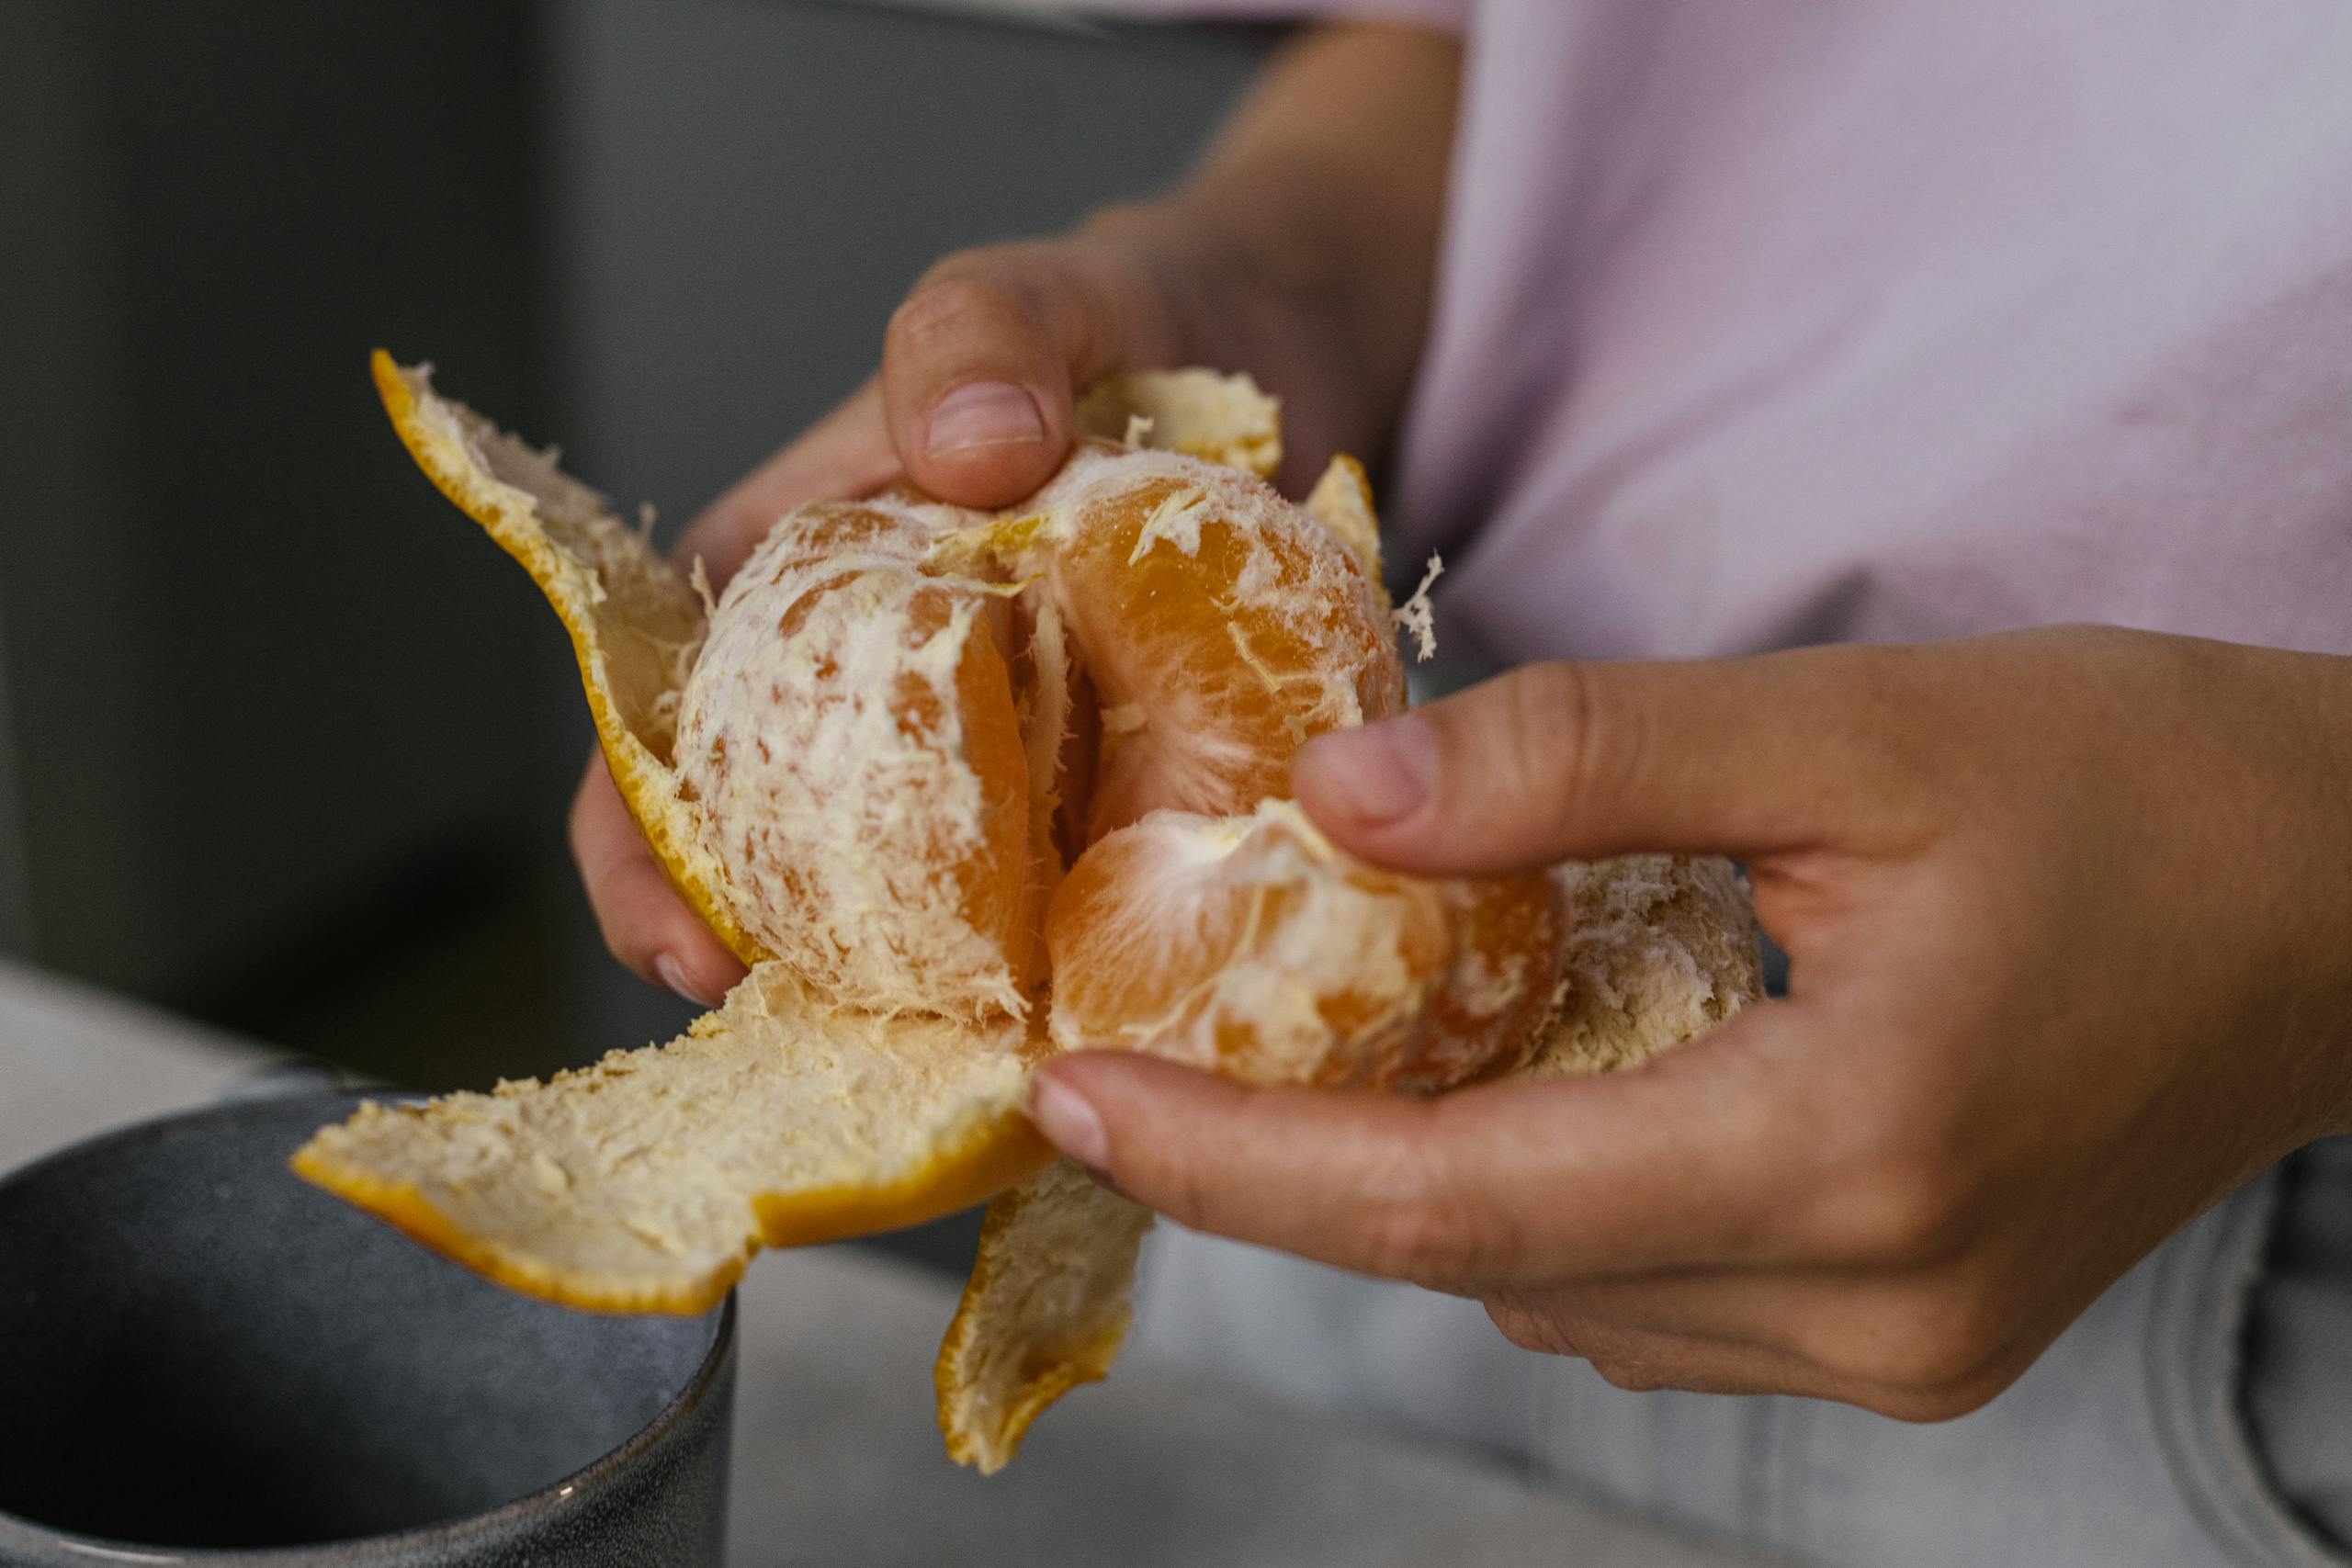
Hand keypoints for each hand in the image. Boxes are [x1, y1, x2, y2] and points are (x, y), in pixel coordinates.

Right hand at [571, 227, 1211, 1003]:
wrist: (1283, 363)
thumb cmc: (1121, 325)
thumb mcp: (1037, 295)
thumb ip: (978, 330)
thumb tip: (960, 451)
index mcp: (786, 596)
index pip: (654, 746)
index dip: (642, 862)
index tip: (696, 953)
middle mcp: (869, 709)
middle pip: (774, 878)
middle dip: (794, 981)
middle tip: (863, 1050)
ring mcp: (995, 775)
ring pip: (921, 928)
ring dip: (931, 1008)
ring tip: (985, 1065)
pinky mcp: (1110, 809)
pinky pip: (1074, 915)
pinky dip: (1076, 973)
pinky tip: (1109, 1020)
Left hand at [1027, 627, 2351, 1417]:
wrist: (2350, 900)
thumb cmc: (2139, 784)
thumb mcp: (1854, 724)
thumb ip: (1581, 756)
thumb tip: (1334, 802)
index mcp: (1850, 1152)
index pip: (1448, 1202)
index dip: (1232, 1164)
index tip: (1072, 1102)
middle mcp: (1863, 1304)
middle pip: (1479, 1259)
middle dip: (1296, 1167)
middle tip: (1148, 1054)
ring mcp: (1891, 1350)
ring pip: (1552, 1291)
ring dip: (1429, 1175)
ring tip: (1337, 1040)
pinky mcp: (1904, 1338)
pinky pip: (1642, 1292)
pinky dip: (1543, 1194)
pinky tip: (1525, 1079)